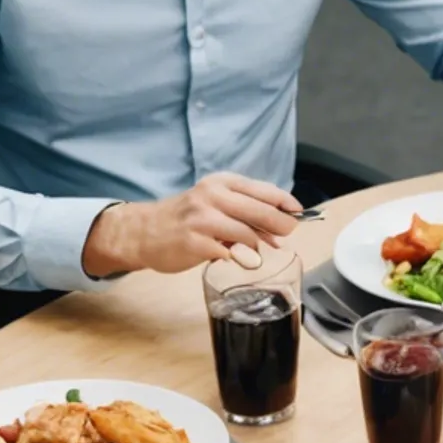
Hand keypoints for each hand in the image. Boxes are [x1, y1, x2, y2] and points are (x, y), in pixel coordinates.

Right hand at [83, 173, 303, 278]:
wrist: (143, 231)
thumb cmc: (184, 219)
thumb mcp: (214, 205)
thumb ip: (245, 214)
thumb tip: (281, 231)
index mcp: (220, 183)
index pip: (262, 190)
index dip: (284, 202)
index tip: (298, 212)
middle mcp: (211, 196)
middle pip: (260, 209)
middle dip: (280, 223)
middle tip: (288, 234)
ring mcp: (202, 219)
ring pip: (246, 232)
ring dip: (258, 244)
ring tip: (257, 250)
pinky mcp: (194, 242)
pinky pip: (228, 252)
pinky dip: (238, 257)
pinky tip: (237, 259)